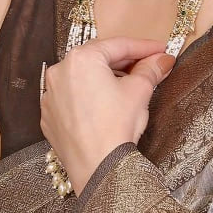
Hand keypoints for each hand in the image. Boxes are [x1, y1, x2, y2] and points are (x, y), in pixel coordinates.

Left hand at [40, 37, 175, 193]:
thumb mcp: (140, 91)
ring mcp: (50, 95)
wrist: (98, 167)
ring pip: (82, 79)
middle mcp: (59, 71)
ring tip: (127, 87)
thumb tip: (162, 60)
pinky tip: (104, 107)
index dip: (144, 47)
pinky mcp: (49, 116)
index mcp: (82, 58)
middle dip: (124, 62)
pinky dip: (88, 97)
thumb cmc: (116, 126)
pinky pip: (71, 99)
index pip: (118, 45)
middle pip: (98, 59)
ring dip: (104, 79)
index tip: (160, 50)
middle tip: (147, 66)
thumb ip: (150, 70)